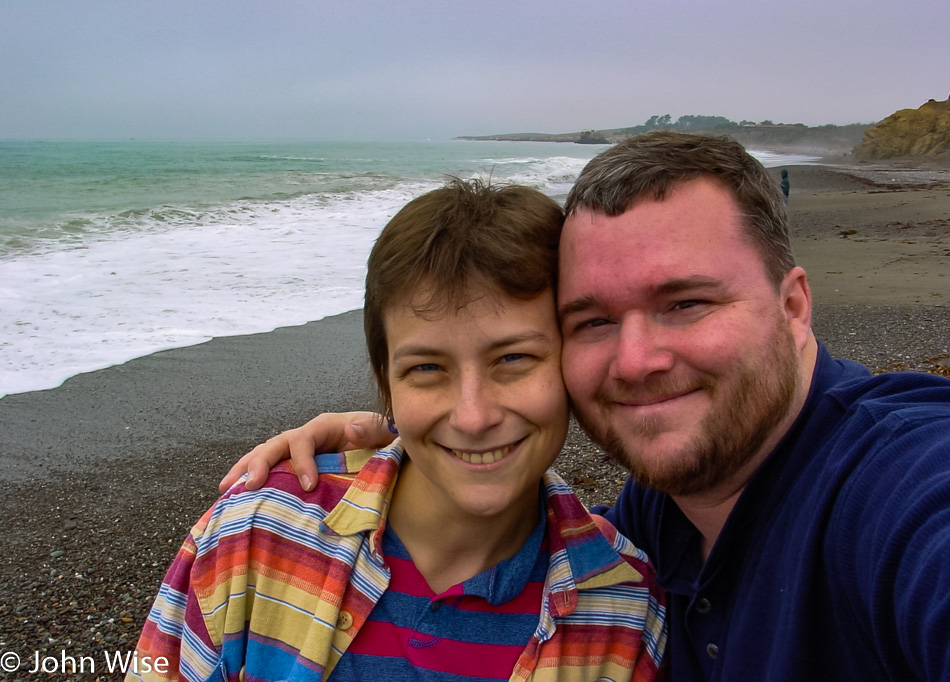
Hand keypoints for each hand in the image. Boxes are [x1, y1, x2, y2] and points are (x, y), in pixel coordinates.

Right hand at [218, 411, 391, 491]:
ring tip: (226, 490)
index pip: (303, 439)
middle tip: (250, 485)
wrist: (383, 452)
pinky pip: (269, 473)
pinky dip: (250, 483)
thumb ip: (374, 428)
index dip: (302, 460)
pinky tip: (234, 499)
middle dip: (259, 463)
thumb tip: (350, 428)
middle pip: (275, 445)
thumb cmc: (384, 440)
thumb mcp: (385, 431)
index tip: (309, 486)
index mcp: (324, 427)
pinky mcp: (294, 470)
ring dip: (244, 471)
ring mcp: (296, 454)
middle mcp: (305, 437)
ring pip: (264, 456)